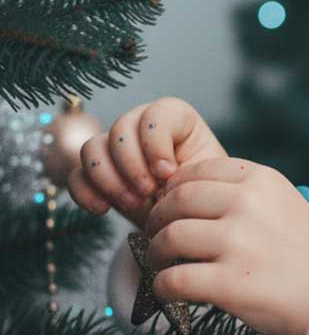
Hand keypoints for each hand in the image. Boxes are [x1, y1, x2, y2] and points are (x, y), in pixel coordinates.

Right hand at [67, 97, 227, 230]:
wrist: (188, 220)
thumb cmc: (203, 194)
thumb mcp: (206, 179)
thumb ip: (189, 170)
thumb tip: (162, 175)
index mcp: (176, 119)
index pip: (156, 114)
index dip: (156, 143)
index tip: (168, 173)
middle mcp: (141, 126)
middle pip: (120, 129)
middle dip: (132, 165)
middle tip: (148, 193)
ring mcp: (115, 148)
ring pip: (92, 148)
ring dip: (109, 179)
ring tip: (133, 204)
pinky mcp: (97, 174)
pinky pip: (76, 175)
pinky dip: (85, 192)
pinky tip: (102, 209)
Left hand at [142, 156, 308, 334]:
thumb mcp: (287, 206)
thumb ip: (246, 196)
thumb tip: (185, 198)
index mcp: (263, 180)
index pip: (198, 171)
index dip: (175, 190)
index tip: (172, 208)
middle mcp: (248, 204)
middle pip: (176, 201)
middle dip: (158, 220)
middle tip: (157, 237)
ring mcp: (238, 243)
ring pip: (169, 238)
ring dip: (157, 254)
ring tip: (165, 265)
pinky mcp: (229, 283)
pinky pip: (172, 280)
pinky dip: (163, 287)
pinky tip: (170, 292)